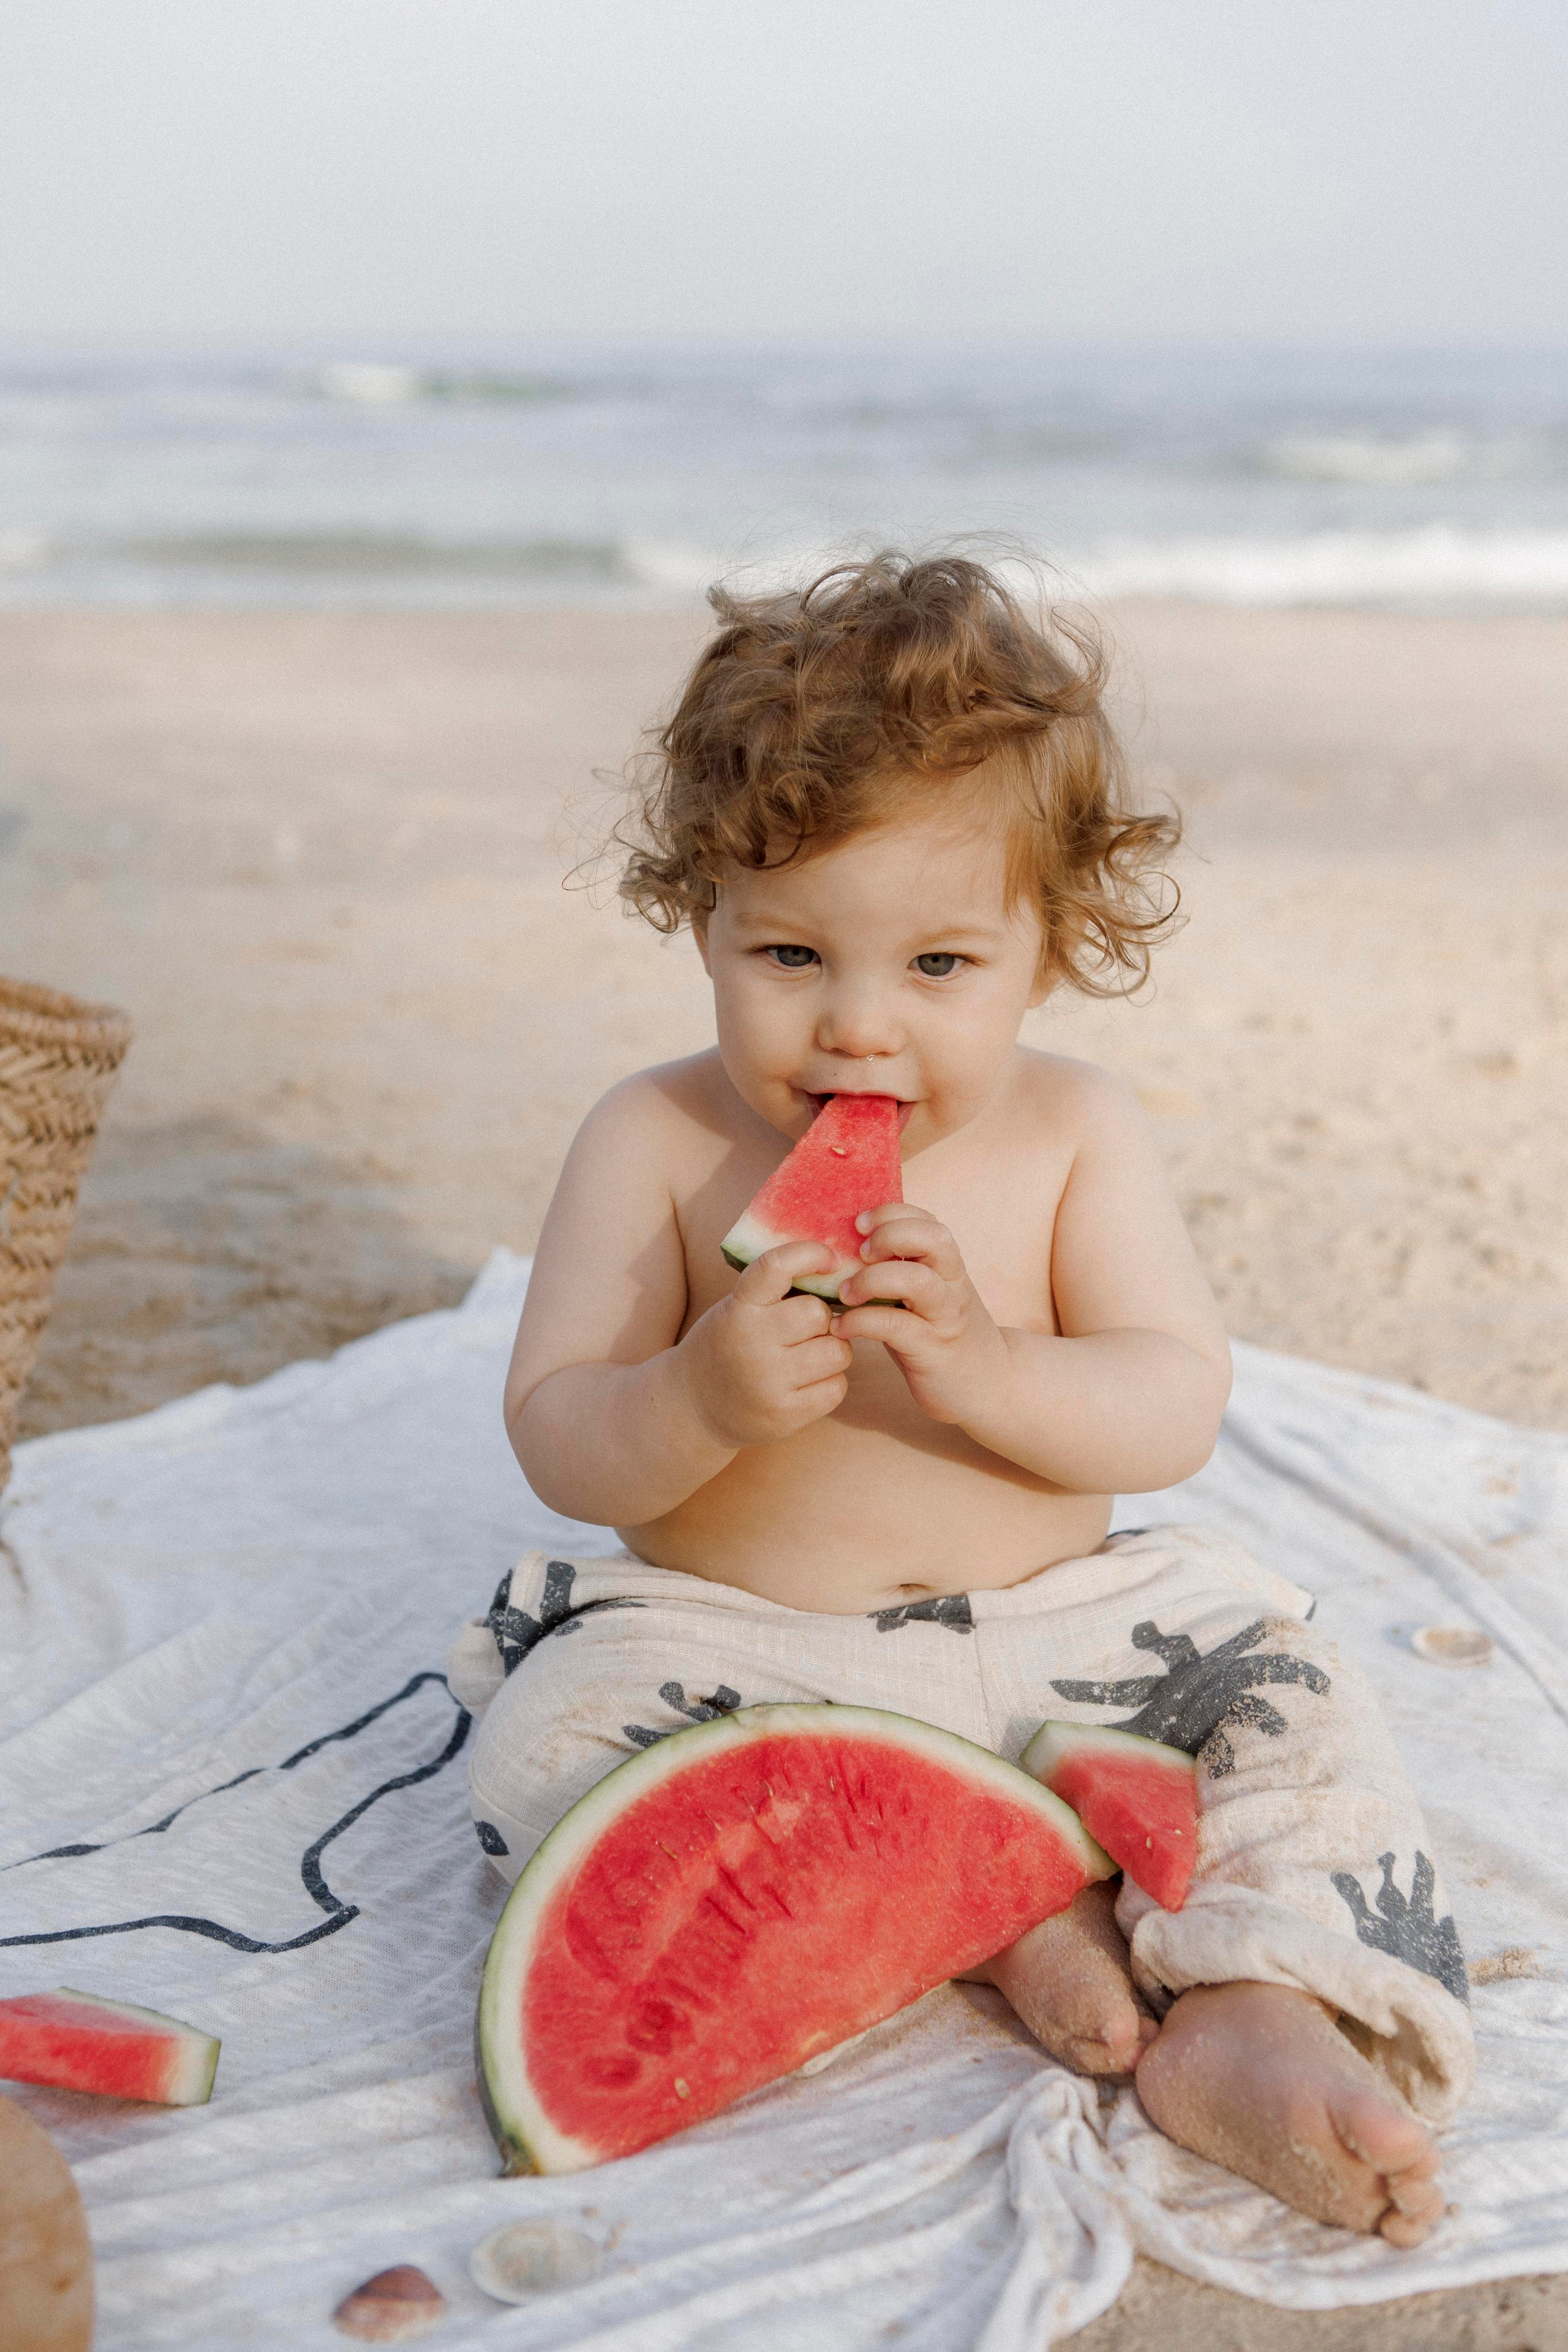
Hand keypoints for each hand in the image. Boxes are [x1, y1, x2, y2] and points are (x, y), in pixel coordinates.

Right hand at [680, 1242, 853, 1448]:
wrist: (691, 1406)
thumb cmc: (726, 1345)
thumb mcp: (735, 1308)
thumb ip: (775, 1291)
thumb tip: (838, 1268)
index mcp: (737, 1308)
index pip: (777, 1267)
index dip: (811, 1254)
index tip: (829, 1259)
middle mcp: (750, 1343)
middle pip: (818, 1313)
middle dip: (822, 1318)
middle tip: (807, 1328)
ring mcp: (767, 1382)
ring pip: (837, 1351)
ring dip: (832, 1350)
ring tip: (809, 1355)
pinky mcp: (784, 1415)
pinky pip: (836, 1387)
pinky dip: (830, 1382)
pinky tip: (807, 1383)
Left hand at [834, 1204, 1011, 1424]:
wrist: (991, 1386)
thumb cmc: (940, 1335)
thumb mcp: (924, 1296)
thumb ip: (897, 1270)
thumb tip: (843, 1250)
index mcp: (948, 1267)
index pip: (928, 1221)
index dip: (892, 1213)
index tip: (859, 1224)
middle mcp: (952, 1285)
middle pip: (934, 1238)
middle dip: (890, 1235)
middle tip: (859, 1254)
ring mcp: (946, 1317)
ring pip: (918, 1281)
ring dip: (872, 1279)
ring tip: (845, 1293)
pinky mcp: (933, 1351)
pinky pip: (896, 1326)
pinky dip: (861, 1322)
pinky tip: (842, 1328)